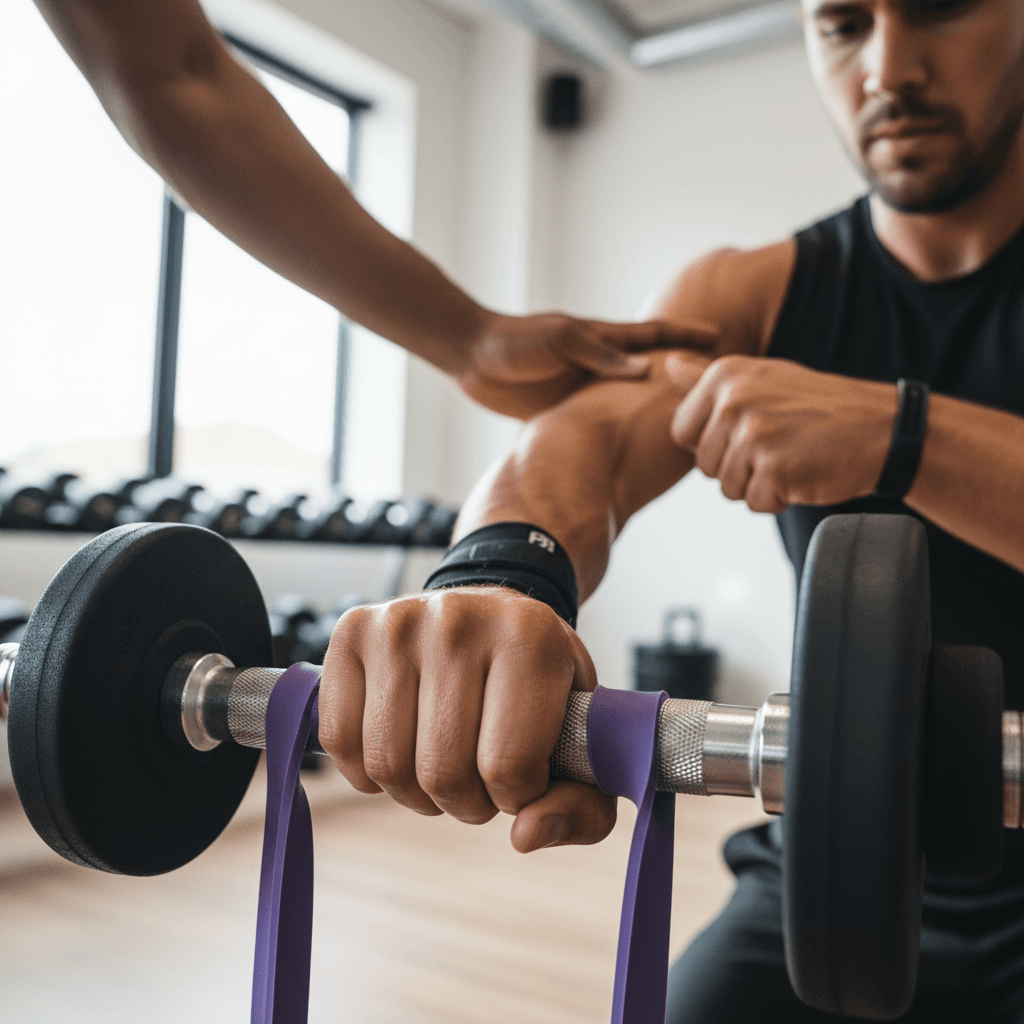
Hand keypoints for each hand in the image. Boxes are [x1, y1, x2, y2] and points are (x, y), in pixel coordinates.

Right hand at [318, 586, 616, 852]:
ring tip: (444, 762)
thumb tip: (523, 836)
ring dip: (417, 793)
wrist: (493, 617)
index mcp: (530, 639)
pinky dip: (367, 770)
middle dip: (466, 801)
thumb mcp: (582, 739)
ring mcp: (398, 623)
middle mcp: (459, 620)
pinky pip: (340, 741)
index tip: (523, 775)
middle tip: (480, 776)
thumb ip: (580, 808)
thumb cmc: (538, 685)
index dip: (516, 797)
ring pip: (388, 765)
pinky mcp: (351, 632)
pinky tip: (402, 747)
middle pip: (442, 773)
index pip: (507, 767)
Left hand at [460, 311, 719, 418]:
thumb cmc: (514, 341)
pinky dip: (619, 428)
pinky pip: (599, 420)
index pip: (653, 336)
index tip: (719, 338)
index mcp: (600, 340)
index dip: (685, 336)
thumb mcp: (560, 340)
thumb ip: (598, 354)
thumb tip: (643, 368)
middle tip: (714, 387)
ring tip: (683, 420)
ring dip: (652, 407)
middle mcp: (596, 364)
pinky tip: (634, 445)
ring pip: (627, 400)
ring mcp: (582, 387)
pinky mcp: (563, 410)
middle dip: (679, 375)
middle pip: (648, 371)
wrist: (471, 356)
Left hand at [666, 353, 896, 513]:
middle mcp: (734, 400)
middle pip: (704, 464)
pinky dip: (779, 498)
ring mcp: (754, 433)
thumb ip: (708, 378)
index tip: (748, 432)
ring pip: (727, 487)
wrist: (881, 428)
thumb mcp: (761, 378)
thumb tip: (668, 363)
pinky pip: (756, 502)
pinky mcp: (774, 467)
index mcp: (725, 376)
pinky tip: (803, 473)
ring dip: (758, 484)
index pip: (682, 432)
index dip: (713, 444)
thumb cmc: (817, 407)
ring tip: (791, 457)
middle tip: (778, 446)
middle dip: (737, 467)